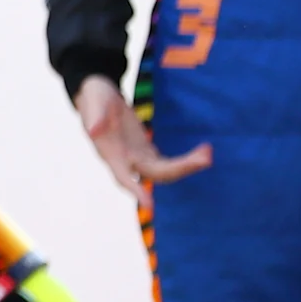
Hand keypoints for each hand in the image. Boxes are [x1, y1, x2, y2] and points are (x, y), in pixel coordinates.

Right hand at [72, 75, 211, 194]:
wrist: (99, 96)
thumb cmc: (95, 98)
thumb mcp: (95, 103)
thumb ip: (95, 117)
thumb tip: (93, 131)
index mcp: (111, 154)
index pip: (123, 177)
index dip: (135, 191)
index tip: (150, 205)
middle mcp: (126, 161)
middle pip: (156, 174)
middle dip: (181, 168)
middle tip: (205, 158)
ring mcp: (138, 158)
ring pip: (166, 171)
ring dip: (188, 166)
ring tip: (207, 153)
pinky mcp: (147, 151)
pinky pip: (170, 163)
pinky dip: (187, 160)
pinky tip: (203, 151)